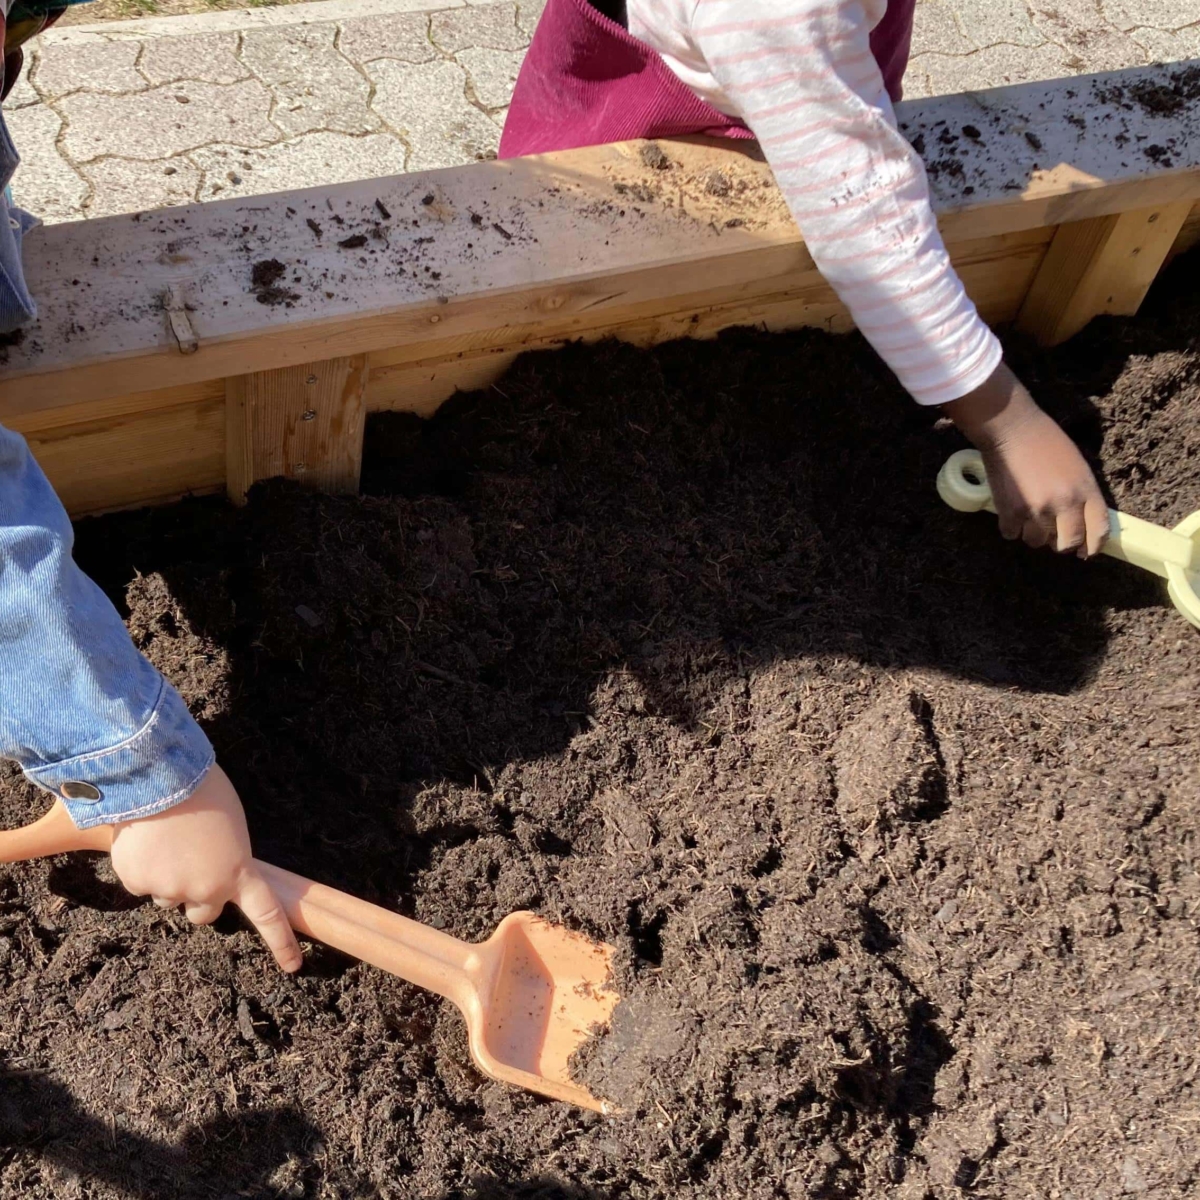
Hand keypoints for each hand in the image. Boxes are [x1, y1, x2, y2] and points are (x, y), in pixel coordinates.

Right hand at [109, 764, 302, 971]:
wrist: (160, 776)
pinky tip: (145, 838)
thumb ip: (228, 855)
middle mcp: (206, 889)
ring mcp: (169, 889)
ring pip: (167, 896)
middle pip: (202, 914)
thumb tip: (211, 868)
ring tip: (166, 838)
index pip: (267, 913)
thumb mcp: (231, 824)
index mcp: (239, 871)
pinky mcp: (137, 882)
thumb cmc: (202, 791)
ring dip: (166, 876)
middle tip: (191, 862)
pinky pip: (140, 881)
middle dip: (197, 897)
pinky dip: (140, 865)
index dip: (280, 941)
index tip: (293, 966)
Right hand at [945, 362, 1108, 557]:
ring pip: (1036, 542)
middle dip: (1061, 545)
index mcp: (1086, 490)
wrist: (1013, 429)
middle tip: (1053, 538)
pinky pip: (1011, 534)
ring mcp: (1037, 510)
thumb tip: (1077, 520)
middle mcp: (1065, 504)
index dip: (1093, 546)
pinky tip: (1010, 514)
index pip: (1098, 529)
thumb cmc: (1047, 441)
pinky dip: (1010, 528)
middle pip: (1067, 543)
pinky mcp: (1011, 512)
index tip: (1086, 552)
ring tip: (1027, 519)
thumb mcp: (1077, 465)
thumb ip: (1082, 493)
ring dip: (1033, 535)